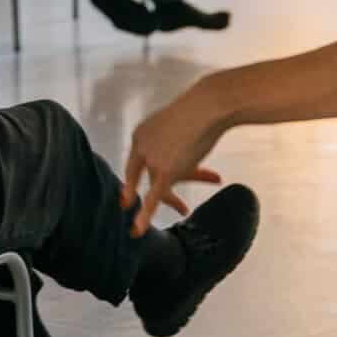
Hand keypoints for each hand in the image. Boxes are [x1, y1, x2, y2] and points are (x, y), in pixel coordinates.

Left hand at [119, 89, 229, 234]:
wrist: (209, 105)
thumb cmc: (202, 109)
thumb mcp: (180, 125)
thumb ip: (173, 143)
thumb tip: (180, 158)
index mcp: (140, 133)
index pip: (137, 162)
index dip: (133, 179)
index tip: (127, 194)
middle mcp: (140, 146)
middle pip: (147, 176)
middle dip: (160, 189)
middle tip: (137, 207)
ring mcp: (151, 159)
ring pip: (158, 188)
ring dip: (174, 199)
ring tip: (183, 209)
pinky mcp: (165, 171)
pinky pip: (153, 199)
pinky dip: (144, 216)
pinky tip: (138, 230)